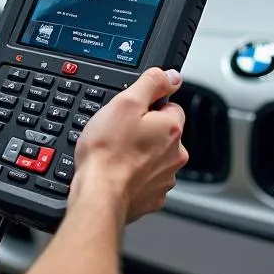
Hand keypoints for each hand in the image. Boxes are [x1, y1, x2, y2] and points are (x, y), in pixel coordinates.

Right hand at [71, 68, 187, 224]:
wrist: (99, 194)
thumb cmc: (107, 151)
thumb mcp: (125, 102)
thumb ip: (151, 83)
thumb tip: (171, 75)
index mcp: (171, 129)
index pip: (170, 106)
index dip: (148, 107)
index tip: (131, 114)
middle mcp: (175, 155)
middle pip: (163, 133)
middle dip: (144, 132)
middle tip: (119, 134)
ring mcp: (165, 178)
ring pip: (155, 157)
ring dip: (140, 154)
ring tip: (116, 154)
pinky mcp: (153, 197)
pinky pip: (147, 180)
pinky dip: (135, 176)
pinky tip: (118, 172)